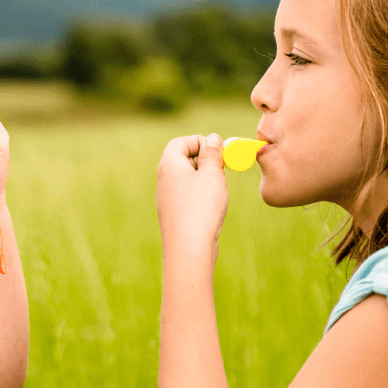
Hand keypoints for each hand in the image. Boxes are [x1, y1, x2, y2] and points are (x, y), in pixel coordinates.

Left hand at [156, 133, 227, 263]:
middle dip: (205, 160)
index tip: (218, 150)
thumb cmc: (201, 208)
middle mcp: (164, 180)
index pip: (180, 142)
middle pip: (183, 159)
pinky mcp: (174, 214)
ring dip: (206, 179)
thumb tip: (211, 138)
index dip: (200, 142)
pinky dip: (202, 195)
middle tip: (223, 169)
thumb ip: (212, 154)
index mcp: (169, 165)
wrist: (188, 249)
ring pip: (188, 179)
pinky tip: (213, 207)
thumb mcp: (212, 174)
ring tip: (219, 189)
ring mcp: (167, 199)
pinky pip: (188, 196)